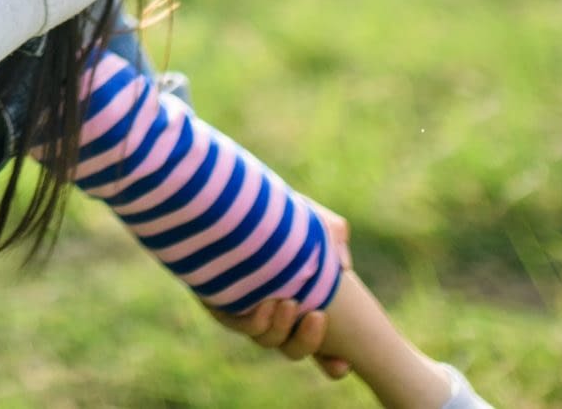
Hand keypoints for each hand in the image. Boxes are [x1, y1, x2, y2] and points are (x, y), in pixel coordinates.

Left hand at [212, 203, 354, 379]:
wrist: (227, 199)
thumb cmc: (277, 211)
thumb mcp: (310, 217)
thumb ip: (333, 233)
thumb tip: (343, 266)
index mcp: (302, 305)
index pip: (321, 347)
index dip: (333, 362)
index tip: (343, 363)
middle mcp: (276, 315)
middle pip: (295, 349)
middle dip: (308, 341)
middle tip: (318, 315)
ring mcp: (248, 312)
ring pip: (266, 339)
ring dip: (279, 328)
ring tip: (287, 303)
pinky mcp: (218, 301)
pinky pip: (235, 323)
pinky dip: (252, 320)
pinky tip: (263, 303)